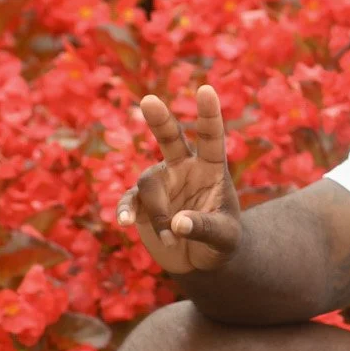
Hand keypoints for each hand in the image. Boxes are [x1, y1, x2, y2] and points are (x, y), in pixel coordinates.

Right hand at [116, 85, 242, 273]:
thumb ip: (204, 228)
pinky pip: (130, 201)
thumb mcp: (224, 238)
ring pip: (149, 184)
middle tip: (149, 101)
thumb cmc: (221, 244)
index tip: (206, 89)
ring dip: (158, 213)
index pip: (211, 138)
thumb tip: (177, 224)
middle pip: (170, 138)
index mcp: (211, 169)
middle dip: (159, 120)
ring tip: (171, 238)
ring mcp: (160, 183)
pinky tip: (125, 223)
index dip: (209, 114)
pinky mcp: (141, 203)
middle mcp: (183, 168)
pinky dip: (126, 211)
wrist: (199, 261)